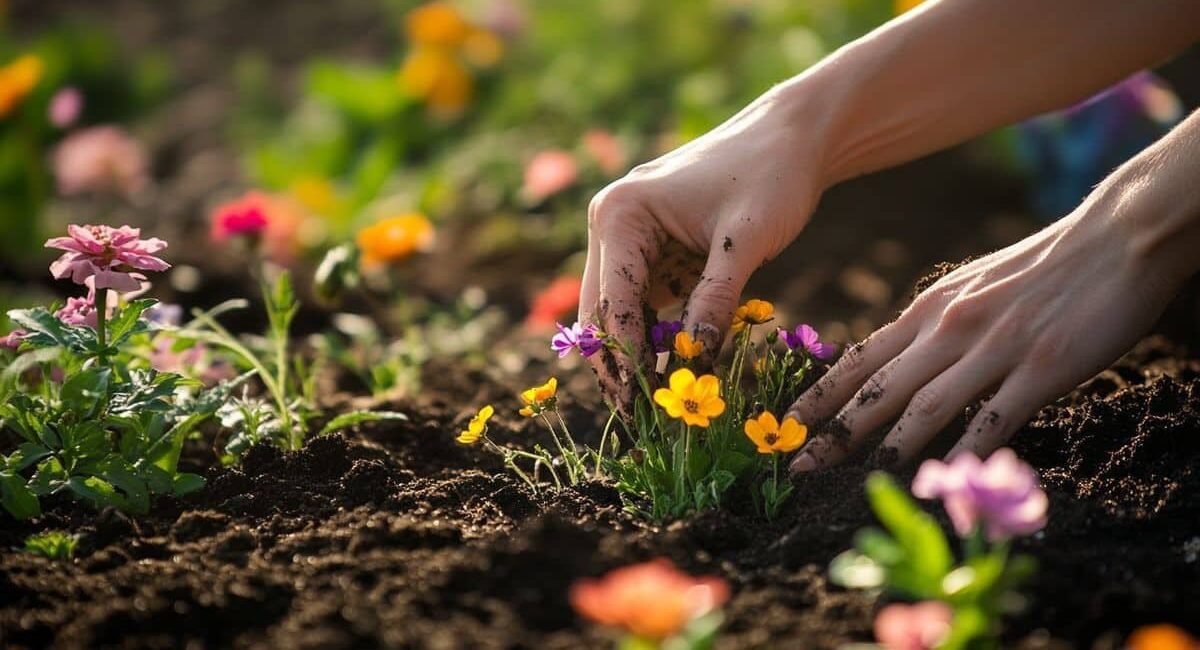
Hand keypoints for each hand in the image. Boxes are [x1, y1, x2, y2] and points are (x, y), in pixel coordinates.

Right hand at [579, 86, 827, 408]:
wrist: (794, 137)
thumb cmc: (771, 176)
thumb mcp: (746, 243)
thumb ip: (714, 302)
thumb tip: (693, 363)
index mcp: (621, 214)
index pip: (611, 302)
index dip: (624, 359)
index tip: (640, 407)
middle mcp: (612, 224)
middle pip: (601, 311)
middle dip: (619, 365)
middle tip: (640, 419)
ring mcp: (629, 237)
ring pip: (619, 312)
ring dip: (636, 354)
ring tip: (658, 403)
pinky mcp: (653, 249)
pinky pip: (645, 301)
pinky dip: (657, 334)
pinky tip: (675, 367)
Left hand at [786, 166, 1197, 471]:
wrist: (1116, 235)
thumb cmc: (1043, 265)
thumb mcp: (970, 285)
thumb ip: (935, 324)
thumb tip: (900, 360)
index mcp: (930, 309)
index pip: (860, 360)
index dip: (820, 396)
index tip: (786, 424)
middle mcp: (950, 328)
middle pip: (879, 389)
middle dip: (834, 433)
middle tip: (797, 467)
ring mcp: (994, 348)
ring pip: (925, 406)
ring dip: (889, 449)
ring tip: (857, 484)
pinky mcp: (1041, 366)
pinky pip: (994, 418)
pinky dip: (967, 452)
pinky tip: (948, 480)